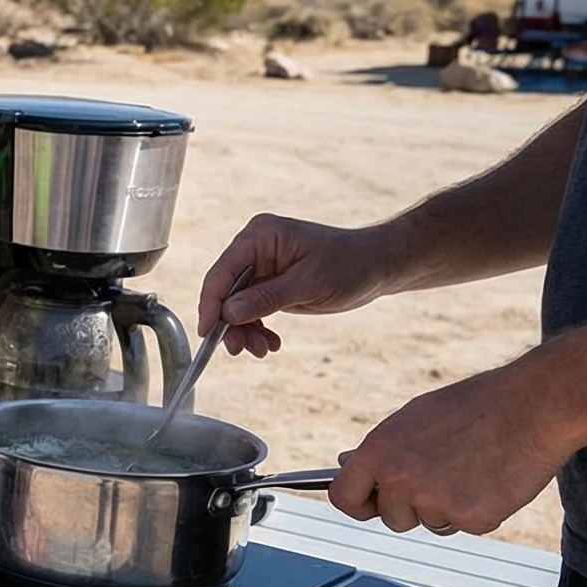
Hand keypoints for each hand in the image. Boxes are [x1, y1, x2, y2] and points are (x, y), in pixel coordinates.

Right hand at [196, 214, 403, 357]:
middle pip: (225, 291)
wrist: (379, 266)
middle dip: (232, 324)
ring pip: (236, 305)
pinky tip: (271, 343)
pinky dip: (258, 328)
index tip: (207, 333)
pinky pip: (251, 309)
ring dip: (245, 331)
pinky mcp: (269, 283)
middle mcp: (255, 249)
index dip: (211, 304)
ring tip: (263, 350)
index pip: (223, 272)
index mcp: (260, 236)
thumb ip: (267, 298)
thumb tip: (228, 313)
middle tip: (241, 350)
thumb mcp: (310, 284)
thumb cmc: (351, 264)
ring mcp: (261, 266)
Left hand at [328, 365, 569, 534]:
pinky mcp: (471, 518)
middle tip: (446, 472)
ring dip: (447, 508)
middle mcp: (400, 480)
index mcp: (378, 452)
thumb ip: (381, 450)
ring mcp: (435, 502)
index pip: (344, 497)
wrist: (533, 406)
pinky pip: (466, 527)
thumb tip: (345, 465)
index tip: (372, 504)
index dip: (359, 504)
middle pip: (392, 518)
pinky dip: (480, 510)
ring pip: (430, 524)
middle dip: (414, 506)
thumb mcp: (414, 419)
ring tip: (472, 468)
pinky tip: (493, 479)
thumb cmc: (475, 407)